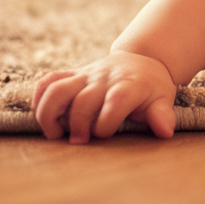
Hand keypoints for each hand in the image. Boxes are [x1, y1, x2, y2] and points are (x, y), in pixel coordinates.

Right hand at [32, 51, 177, 143]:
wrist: (141, 61)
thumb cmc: (152, 88)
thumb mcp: (163, 99)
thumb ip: (162, 115)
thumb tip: (165, 132)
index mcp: (130, 85)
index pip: (117, 100)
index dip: (107, 121)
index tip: (105, 135)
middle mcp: (105, 78)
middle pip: (83, 99)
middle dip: (78, 124)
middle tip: (80, 142)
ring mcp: (86, 75)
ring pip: (57, 89)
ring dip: (49, 113)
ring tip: (55, 134)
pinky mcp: (73, 75)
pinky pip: (48, 81)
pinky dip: (39, 98)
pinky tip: (42, 116)